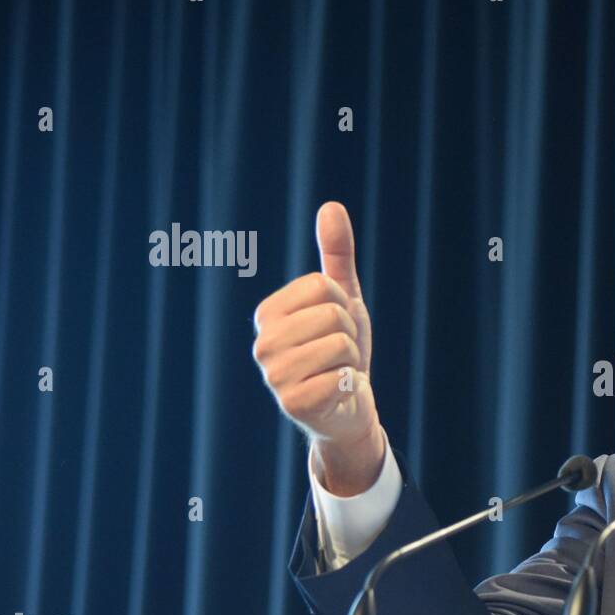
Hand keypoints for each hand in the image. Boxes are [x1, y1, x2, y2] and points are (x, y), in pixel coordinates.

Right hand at [252, 201, 384, 494]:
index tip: (337, 328)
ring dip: (351, 360)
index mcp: (268, 314)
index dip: (343, 306)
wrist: (349, 408)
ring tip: (337, 372)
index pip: (323, 286)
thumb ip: (336, 254)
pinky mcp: (291, 403)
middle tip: (340, 355)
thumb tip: (331, 207)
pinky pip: (338, 376)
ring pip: (339, 343)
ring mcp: (273, 375)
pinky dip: (348, 384)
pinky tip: (336, 393)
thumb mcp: (345, 299)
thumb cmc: (342, 351)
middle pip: (332, 314)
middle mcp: (263, 343)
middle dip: (350, 334)